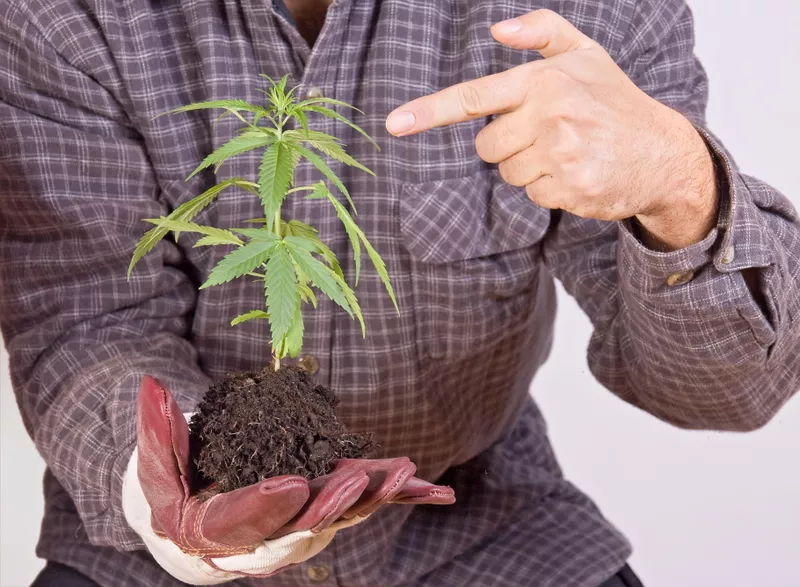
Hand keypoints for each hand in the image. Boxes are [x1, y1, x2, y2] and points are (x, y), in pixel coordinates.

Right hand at [127, 375, 453, 581]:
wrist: (206, 522)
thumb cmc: (176, 492)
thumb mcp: (156, 465)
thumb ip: (156, 431)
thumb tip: (152, 386)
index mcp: (222, 529)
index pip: (245, 522)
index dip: (266, 505)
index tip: (291, 485)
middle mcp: (270, 534)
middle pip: (305, 525)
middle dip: (333, 504)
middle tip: (358, 481)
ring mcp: (306, 521)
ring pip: (345, 514)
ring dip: (376, 495)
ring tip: (405, 473)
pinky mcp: (330, 505)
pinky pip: (367, 502)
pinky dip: (401, 497)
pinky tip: (440, 492)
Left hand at [386, 10, 717, 249]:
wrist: (663, 152)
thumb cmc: (615, 101)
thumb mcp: (586, 54)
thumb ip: (542, 32)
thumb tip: (496, 26)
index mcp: (544, 81)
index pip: (474, 97)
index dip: (429, 112)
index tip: (395, 124)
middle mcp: (549, 115)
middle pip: (487, 147)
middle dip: (508, 145)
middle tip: (548, 135)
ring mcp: (560, 154)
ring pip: (508, 173)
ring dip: (530, 168)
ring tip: (568, 152)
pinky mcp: (570, 188)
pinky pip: (532, 196)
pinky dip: (550, 189)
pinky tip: (578, 172)